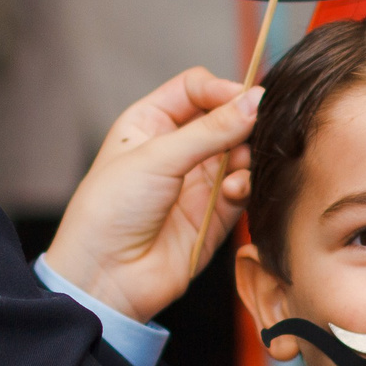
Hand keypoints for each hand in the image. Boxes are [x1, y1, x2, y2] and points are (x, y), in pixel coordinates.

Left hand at [43, 68, 261, 322]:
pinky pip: (244, 189)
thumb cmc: (110, 212)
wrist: (106, 277)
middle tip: (258, 127)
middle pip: (224, 119)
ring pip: (240, 153)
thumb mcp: (157, 158)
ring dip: (247, 155)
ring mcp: (197, 182)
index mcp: (150, 124)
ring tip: (240, 166)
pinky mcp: (215, 214)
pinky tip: (235, 191)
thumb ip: (210, 130)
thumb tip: (254, 102)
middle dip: (242, 122)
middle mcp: (176, 149)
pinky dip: (246, 185)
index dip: (222, 90)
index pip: (196, 89)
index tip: (246, 98)